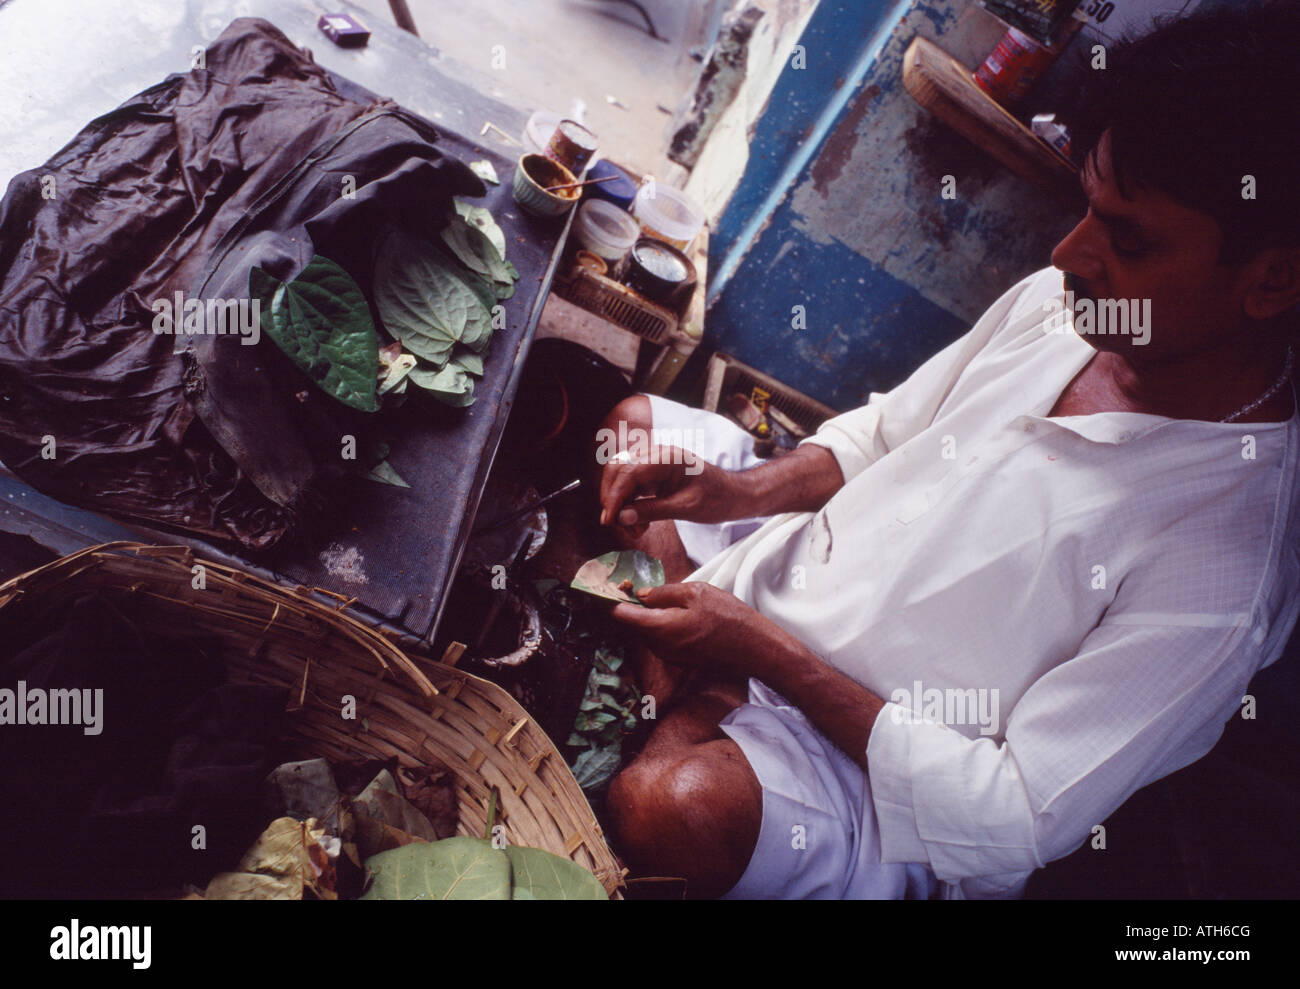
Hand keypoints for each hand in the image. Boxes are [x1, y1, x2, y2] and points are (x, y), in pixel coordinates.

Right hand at [598, 447, 738, 538]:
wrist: (735, 495)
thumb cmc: (717, 498)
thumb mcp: (686, 508)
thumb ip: (652, 511)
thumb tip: (622, 517)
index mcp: (668, 457)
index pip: (629, 471)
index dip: (615, 496)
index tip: (610, 520)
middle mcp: (657, 454)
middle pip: (618, 469)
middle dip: (613, 499)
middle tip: (616, 526)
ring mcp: (654, 462)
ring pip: (621, 478)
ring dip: (621, 504)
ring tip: (636, 530)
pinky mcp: (654, 474)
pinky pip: (631, 485)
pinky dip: (629, 505)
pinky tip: (639, 523)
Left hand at [609, 582, 766, 677]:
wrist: (754, 649)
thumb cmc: (729, 617)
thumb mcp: (696, 593)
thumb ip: (663, 593)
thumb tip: (640, 594)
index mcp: (660, 627)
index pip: (622, 616)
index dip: (609, 600)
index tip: (601, 588)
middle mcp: (660, 646)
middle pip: (634, 624)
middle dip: (631, 606)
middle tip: (632, 584)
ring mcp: (670, 656)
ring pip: (648, 631)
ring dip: (649, 616)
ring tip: (663, 598)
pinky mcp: (680, 659)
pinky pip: (662, 639)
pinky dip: (662, 625)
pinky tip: (679, 614)